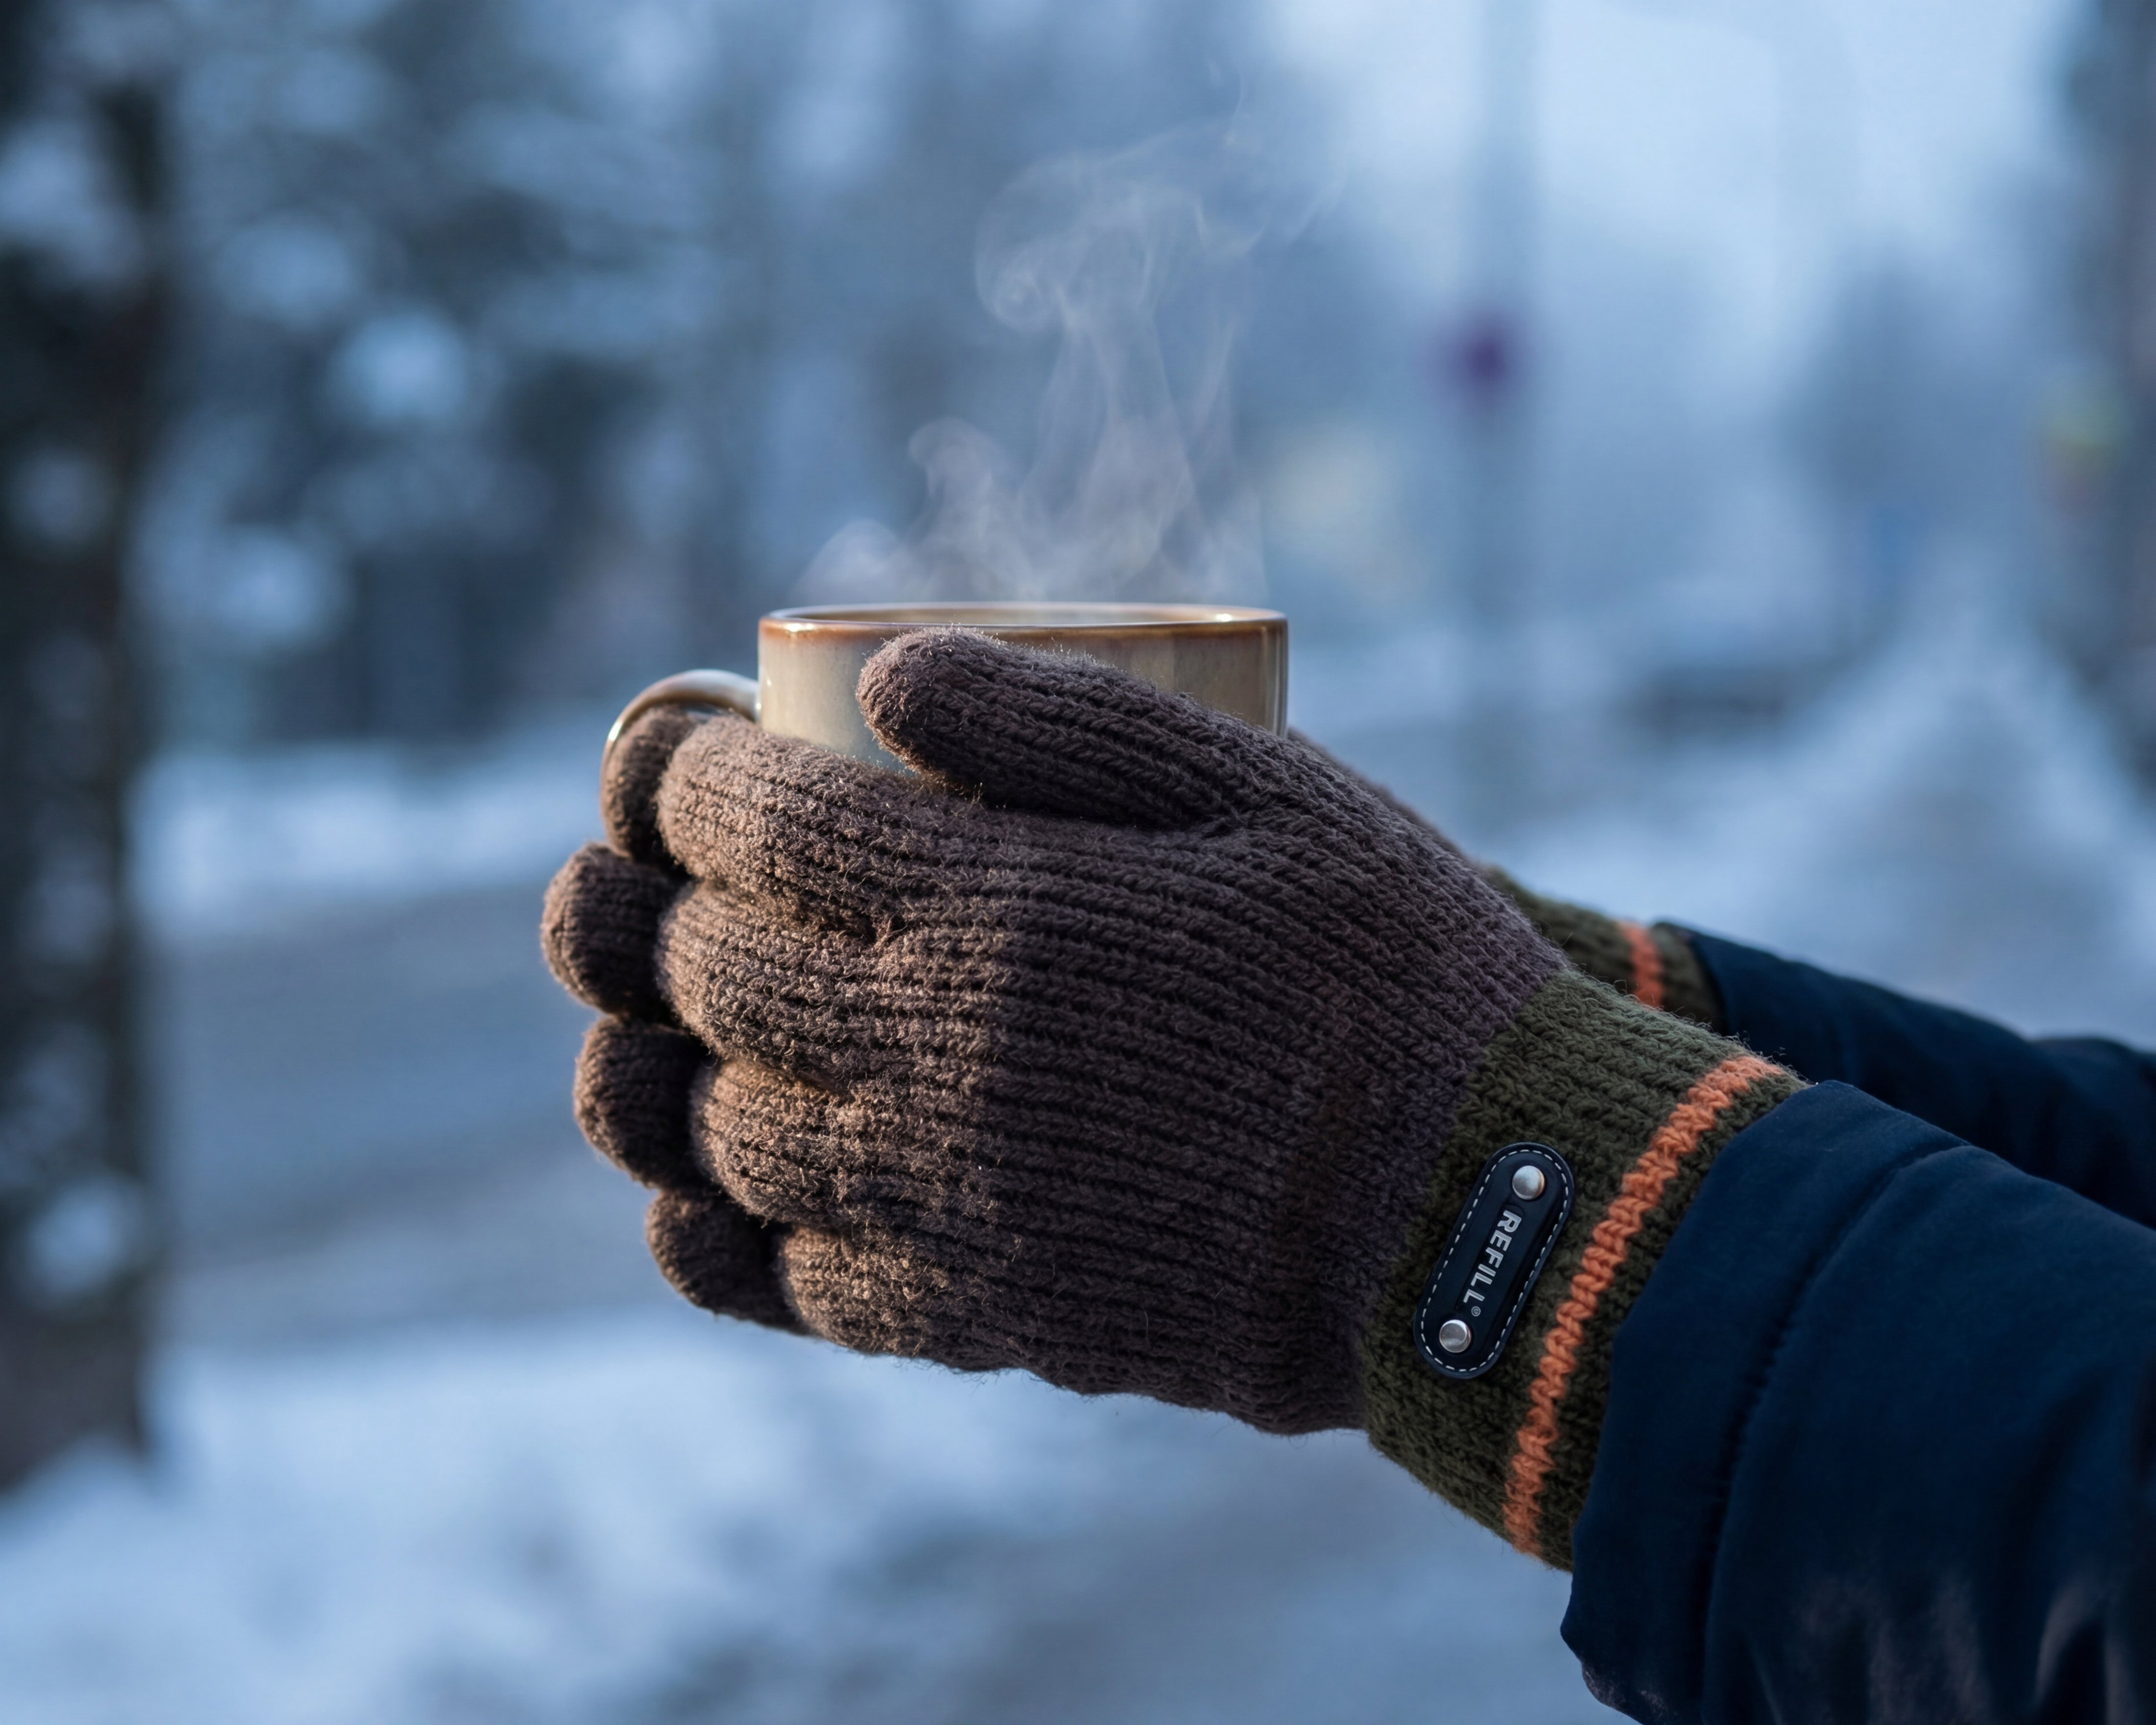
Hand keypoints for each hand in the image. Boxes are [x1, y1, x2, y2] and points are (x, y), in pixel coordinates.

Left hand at [543, 630, 1795, 1563]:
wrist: (1484, 1219)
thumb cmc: (1390, 972)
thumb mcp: (1270, 787)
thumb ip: (1066, 717)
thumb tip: (887, 674)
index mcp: (1003, 912)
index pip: (758, 826)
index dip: (680, 776)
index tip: (680, 753)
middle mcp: (941, 1064)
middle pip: (708, 975)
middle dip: (640, 905)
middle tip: (639, 872)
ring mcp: (948, 1206)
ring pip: (714, 1137)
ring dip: (651, 1065)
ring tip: (648, 1017)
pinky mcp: (980, 1315)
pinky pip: (785, 1284)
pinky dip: (715, 1227)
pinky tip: (708, 1181)